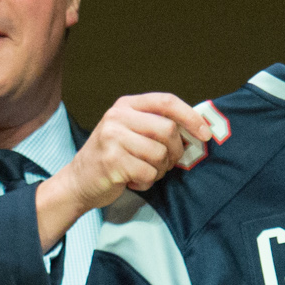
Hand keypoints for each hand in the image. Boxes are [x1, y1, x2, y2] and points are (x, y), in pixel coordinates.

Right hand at [35, 91, 211, 246]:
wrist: (78, 181)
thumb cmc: (113, 158)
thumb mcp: (131, 132)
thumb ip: (157, 126)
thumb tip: (197, 130)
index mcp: (126, 105)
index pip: (166, 101)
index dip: (191, 117)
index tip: (205, 134)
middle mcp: (117, 116)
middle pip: (168, 129)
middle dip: (175, 152)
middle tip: (165, 163)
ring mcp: (113, 138)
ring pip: (160, 154)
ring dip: (159, 170)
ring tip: (143, 171)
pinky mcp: (112, 161)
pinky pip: (149, 173)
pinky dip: (146, 182)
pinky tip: (132, 180)